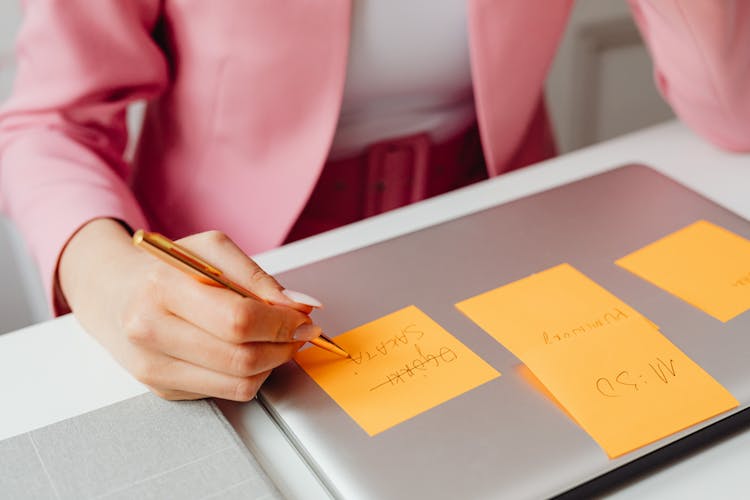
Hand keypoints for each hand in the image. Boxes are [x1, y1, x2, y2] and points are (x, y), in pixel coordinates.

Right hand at [59, 219, 320, 400]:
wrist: (114, 293)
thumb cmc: (166, 269)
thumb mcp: (210, 250)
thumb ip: (257, 277)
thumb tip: (300, 305)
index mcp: (163, 288)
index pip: (238, 320)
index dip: (282, 323)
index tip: (303, 318)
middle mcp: (151, 331)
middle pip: (242, 358)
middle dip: (284, 346)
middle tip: (298, 332)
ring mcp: (153, 367)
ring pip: (238, 383)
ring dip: (272, 364)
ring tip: (276, 341)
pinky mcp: (162, 389)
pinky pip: (225, 392)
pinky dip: (249, 375)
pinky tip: (247, 352)